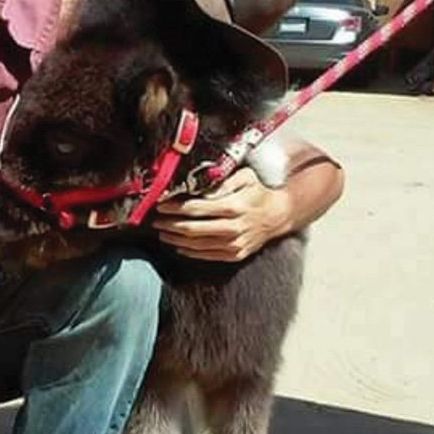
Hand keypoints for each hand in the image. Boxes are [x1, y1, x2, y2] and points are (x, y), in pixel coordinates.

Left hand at [152, 166, 290, 262]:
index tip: (160, 205)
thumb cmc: (258, 194)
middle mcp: (233, 227)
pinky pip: (207, 255)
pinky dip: (189, 251)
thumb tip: (199, 186)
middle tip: (155, 220)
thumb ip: (222, 181)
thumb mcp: (245, 178)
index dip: (175, 208)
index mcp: (234, 206)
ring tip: (162, 232)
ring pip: (197, 244)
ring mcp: (234, 244)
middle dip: (170, 224)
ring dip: (175, 239)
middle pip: (192, 228)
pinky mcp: (234, 255)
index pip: (196, 208)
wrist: (278, 216)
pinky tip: (178, 245)